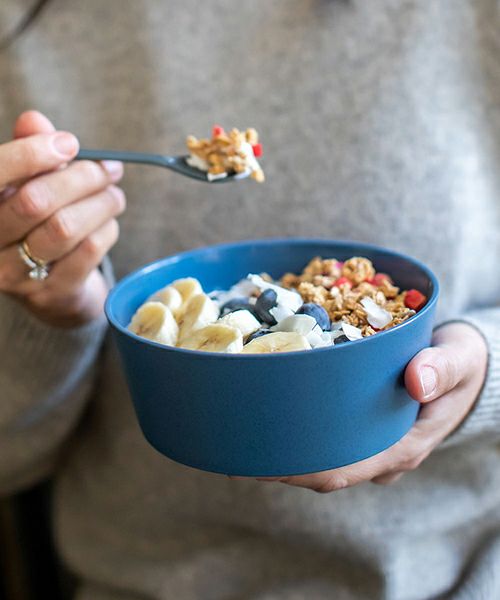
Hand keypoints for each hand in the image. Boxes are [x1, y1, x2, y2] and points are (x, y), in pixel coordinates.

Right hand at [0, 111, 124, 327]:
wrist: (49, 288)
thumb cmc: (35, 225)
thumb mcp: (25, 186)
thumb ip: (28, 152)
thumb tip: (35, 120)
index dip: (32, 154)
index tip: (69, 143)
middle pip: (36, 201)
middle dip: (81, 178)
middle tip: (109, 169)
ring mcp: (17, 275)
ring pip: (66, 227)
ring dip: (101, 203)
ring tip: (114, 194)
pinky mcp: (53, 293)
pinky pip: (88, 251)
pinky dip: (107, 229)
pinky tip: (108, 222)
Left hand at [254, 323, 487, 491]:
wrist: (462, 366)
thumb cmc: (460, 363)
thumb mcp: (460, 359)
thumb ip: (443, 368)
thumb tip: (416, 380)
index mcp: (403, 444)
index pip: (344, 469)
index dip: (300, 471)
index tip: (260, 463)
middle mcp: (382, 453)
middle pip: (322, 470)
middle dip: (279, 464)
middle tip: (234, 447)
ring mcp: (372, 443)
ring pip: (321, 458)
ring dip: (283, 451)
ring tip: (239, 435)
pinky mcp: (364, 429)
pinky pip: (327, 439)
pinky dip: (298, 433)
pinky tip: (270, 418)